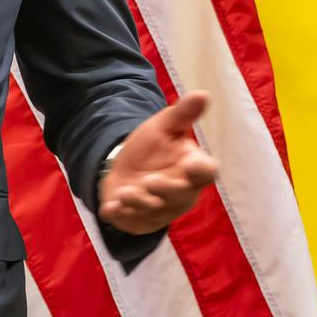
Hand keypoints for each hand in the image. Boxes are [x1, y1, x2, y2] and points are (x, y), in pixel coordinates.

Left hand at [97, 92, 218, 233]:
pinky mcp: (139, 222)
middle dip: (166, 190)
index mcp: (193, 170)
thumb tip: (202, 94)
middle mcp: (181, 194)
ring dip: (139, 203)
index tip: (191, 162)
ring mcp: (160, 211)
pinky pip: (132, 222)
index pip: (206, 173)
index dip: (201, 170)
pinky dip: (121, 216)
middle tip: (150, 180)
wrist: (124, 168)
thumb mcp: (164, 127)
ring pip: (154, 211)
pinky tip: (110, 208)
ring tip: (125, 192)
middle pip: (181, 197)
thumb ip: (182, 115)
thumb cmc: (152, 148)